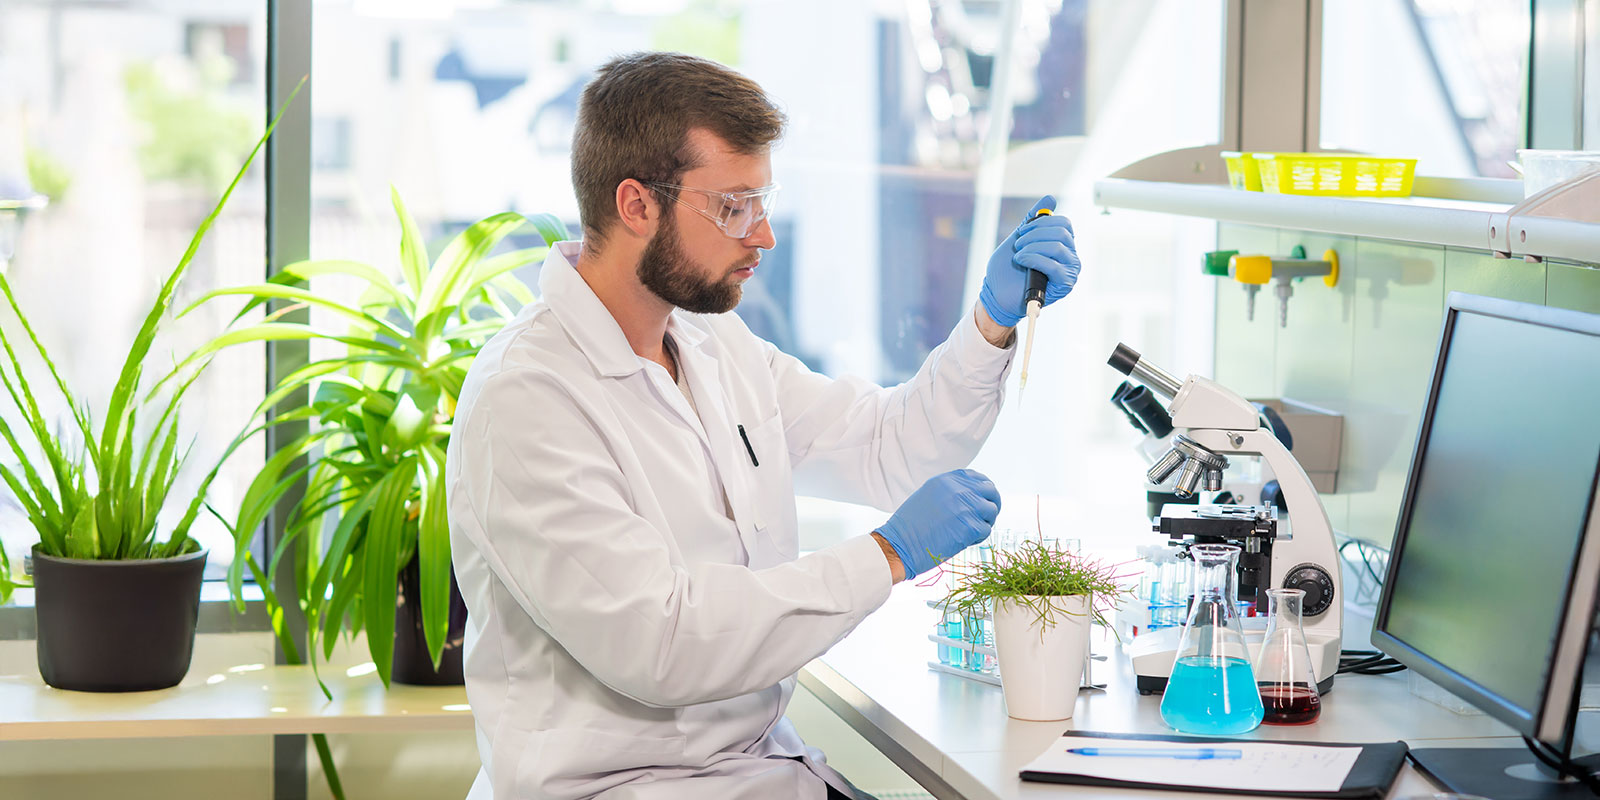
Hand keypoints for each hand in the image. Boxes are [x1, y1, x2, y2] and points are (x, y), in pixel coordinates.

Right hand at [875, 469, 1000, 579]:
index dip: (984, 490)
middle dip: (992, 504)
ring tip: (970, 531)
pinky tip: (964, 541)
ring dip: (984, 522)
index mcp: (947, 480)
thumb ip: (950, 492)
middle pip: (990, 491)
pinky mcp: (970, 527)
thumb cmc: (910, 526)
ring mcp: (966, 507)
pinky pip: (986, 530)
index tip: (983, 499)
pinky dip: (978, 537)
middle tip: (986, 517)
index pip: (978, 477)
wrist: (900, 545)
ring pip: (991, 511)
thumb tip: (971, 496)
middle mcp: (959, 490)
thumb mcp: (928, 496)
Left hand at [978, 195, 1081, 327]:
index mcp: (1063, 245)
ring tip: (1018, 254)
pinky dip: (1032, 259)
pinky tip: (1020, 261)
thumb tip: (1050, 198)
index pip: (1064, 223)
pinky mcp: (1064, 285)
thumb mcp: (1020, 237)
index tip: (1023, 231)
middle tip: (1019, 244)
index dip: (1041, 223)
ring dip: (1031, 247)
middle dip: (1034, 234)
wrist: (997, 293)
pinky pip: (1052, 265)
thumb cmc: (1009, 268)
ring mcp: (1069, 272)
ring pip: (1056, 247)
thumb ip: (1034, 219)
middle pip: (1061, 233)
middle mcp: (1070, 257)